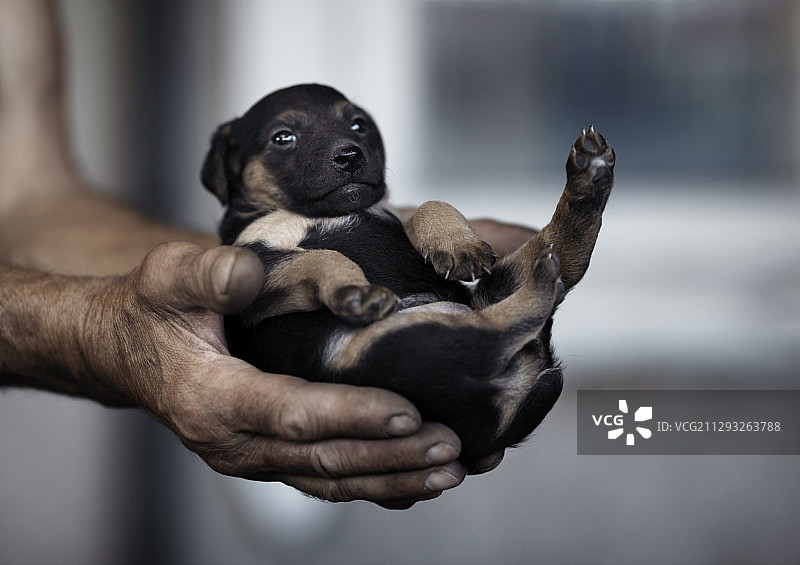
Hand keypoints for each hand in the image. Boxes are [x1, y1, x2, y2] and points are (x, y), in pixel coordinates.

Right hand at [91, 242, 465, 507]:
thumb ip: (207, 274)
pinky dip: (374, 482)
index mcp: (212, 398)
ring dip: (393, 478)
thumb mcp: (166, 278)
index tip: (409, 412)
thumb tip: (249, 276)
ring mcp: (251, 456)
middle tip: (453, 448)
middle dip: (392, 456)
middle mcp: (232, 441)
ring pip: (330, 478)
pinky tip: (415, 481)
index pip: (292, 412)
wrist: (122, 351)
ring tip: (452, 470)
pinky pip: (324, 478)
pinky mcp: (266, 456)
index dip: (352, 414)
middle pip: (323, 458)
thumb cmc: (149, 310)